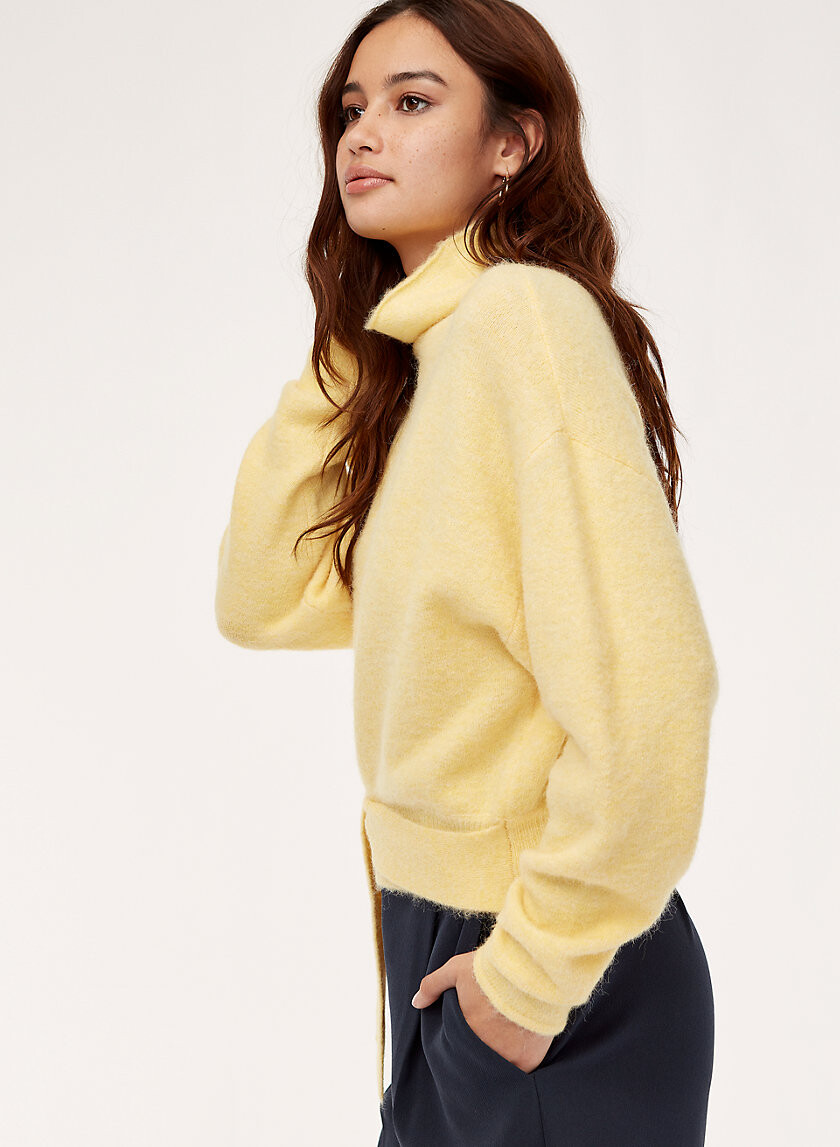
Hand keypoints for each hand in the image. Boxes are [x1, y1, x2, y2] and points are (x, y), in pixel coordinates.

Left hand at [411, 950, 554, 1072]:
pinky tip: (524, 1043)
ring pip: (502, 1064)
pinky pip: (524, 1067)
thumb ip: (433, 986)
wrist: (529, 971)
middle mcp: (486, 1051)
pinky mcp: (531, 1059)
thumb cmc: (491, 969)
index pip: (460, 1048)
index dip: (465, 1042)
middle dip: (483, 1049)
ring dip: (503, 1054)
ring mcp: (509, 1058)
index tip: (471, 1033)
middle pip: (481, 1058)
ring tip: (508, 1038)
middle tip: (491, 1035)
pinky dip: (523, 1058)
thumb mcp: (455, 970)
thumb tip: (417, 1002)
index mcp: (466, 1033)